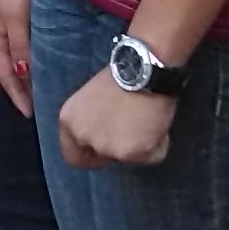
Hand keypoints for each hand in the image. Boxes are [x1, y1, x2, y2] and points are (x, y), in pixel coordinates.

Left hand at [57, 67, 175, 169]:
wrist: (143, 70)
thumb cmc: (120, 77)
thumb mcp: (91, 99)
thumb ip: (90, 120)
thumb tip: (101, 135)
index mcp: (69, 122)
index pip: (72, 156)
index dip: (90, 156)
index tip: (104, 154)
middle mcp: (84, 137)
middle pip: (103, 158)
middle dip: (119, 150)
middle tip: (132, 133)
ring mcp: (108, 148)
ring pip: (130, 158)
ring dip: (141, 145)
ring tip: (146, 120)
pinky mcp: (133, 153)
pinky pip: (152, 156)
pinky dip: (159, 144)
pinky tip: (157, 123)